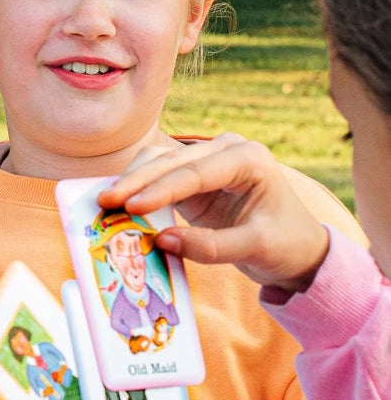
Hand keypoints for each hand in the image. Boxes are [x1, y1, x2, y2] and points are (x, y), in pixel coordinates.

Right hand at [101, 134, 328, 291]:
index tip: (130, 207)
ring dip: (131, 181)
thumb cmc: (285, 244)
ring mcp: (206, 162)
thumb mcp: (256, 248)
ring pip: (158, 162)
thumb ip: (210, 246)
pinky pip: (156, 177)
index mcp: (248, 159)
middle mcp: (225, 152)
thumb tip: (161, 241)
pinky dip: (136, 189)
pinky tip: (116, 203)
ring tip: (105, 203)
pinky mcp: (191, 180)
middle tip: (104, 202)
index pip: (195, 172)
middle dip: (135, 181)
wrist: (296, 247)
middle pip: (170, 160)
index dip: (160, 189)